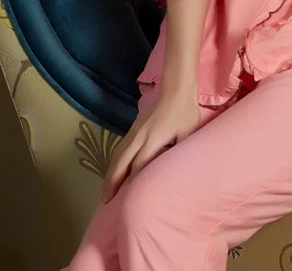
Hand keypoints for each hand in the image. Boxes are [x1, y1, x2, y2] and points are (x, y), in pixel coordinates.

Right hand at [99, 89, 200, 203]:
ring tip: (104, 191)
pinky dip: (114, 161)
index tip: (128, 200)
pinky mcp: (134, 128)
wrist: (176, 90)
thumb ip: (177, 152)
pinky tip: (112, 170)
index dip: (134, 182)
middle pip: (121, 162)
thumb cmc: (185, 113)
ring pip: (117, 154)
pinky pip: (120, 148)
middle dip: (112, 182)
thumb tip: (173, 172)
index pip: (139, 165)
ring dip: (109, 173)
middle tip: (105, 201)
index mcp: (153, 139)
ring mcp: (134, 131)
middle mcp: (139, 136)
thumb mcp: (187, 134)